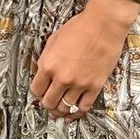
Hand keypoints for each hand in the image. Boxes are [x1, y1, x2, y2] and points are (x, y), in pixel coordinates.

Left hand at [29, 0, 132, 119]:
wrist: (103, 24)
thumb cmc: (81, 27)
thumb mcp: (54, 40)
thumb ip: (47, 58)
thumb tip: (44, 72)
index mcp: (48, 64)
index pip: (36, 89)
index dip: (37, 93)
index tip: (40, 93)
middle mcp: (61, 77)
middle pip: (48, 102)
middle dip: (47, 104)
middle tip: (49, 104)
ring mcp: (78, 84)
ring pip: (64, 108)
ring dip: (61, 111)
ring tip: (60, 111)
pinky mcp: (94, 86)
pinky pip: (83, 107)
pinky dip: (77, 113)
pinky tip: (74, 114)